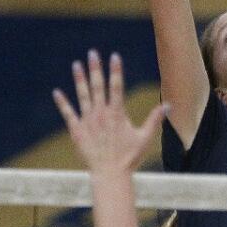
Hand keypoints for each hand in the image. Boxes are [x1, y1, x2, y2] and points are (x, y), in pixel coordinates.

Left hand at [53, 50, 165, 175]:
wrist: (110, 174)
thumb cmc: (129, 157)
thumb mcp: (145, 137)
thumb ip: (155, 119)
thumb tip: (169, 105)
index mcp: (117, 113)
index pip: (117, 86)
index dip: (116, 70)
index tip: (115, 56)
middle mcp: (101, 114)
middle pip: (98, 86)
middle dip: (96, 68)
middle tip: (92, 53)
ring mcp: (88, 121)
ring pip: (83, 96)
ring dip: (79, 79)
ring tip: (76, 65)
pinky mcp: (77, 131)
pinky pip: (68, 114)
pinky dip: (62, 103)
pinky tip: (57, 92)